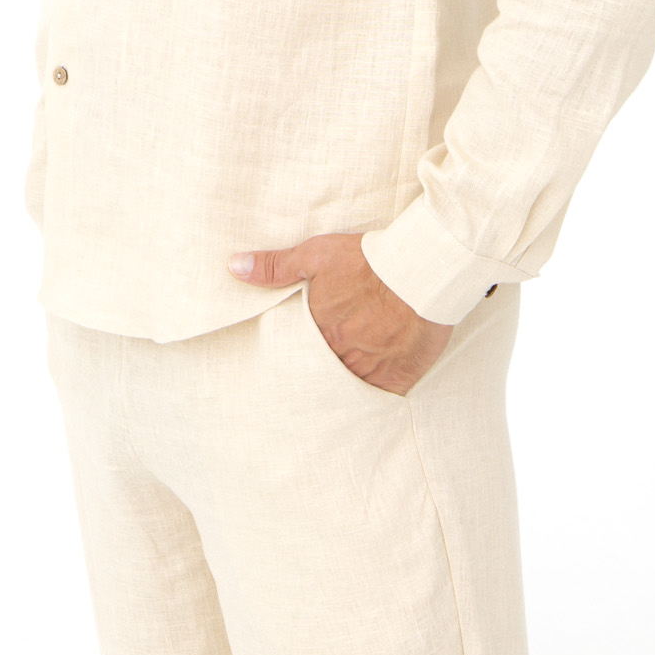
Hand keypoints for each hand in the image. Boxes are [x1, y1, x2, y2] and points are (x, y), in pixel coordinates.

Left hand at [228, 232, 452, 395]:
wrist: (420, 269)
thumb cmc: (368, 259)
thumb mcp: (317, 254)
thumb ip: (275, 266)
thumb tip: (234, 267)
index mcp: (316, 327)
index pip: (295, 350)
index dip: (296, 353)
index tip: (293, 358)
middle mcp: (338, 353)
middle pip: (320, 372)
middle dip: (317, 374)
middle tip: (316, 377)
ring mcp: (367, 370)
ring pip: (346, 387)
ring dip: (343, 384)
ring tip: (340, 385)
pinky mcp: (395, 380)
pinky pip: (377, 399)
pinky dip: (372, 397)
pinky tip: (367, 398)